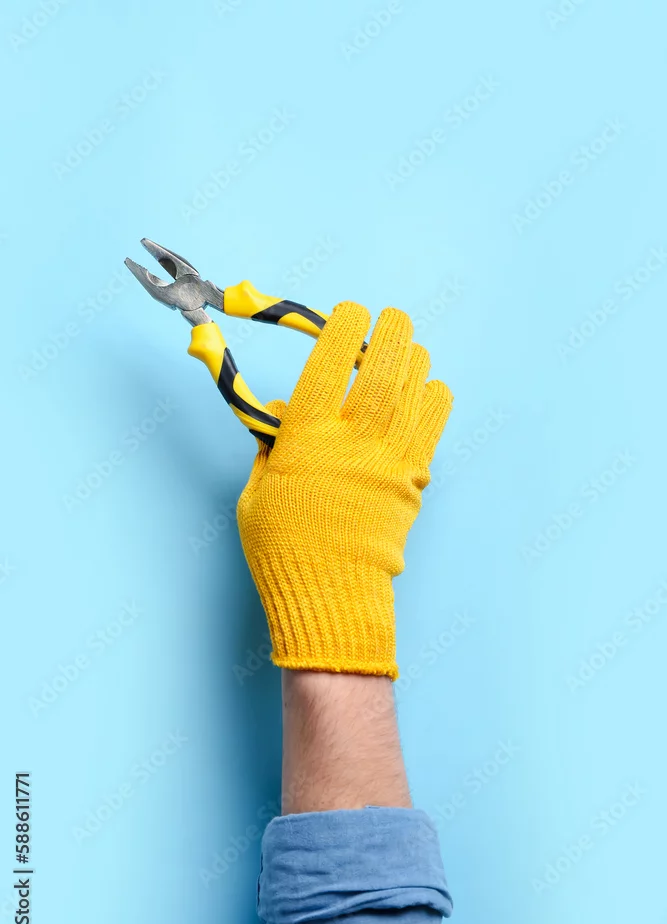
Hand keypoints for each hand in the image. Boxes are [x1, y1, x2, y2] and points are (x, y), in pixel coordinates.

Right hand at [237, 301, 451, 679]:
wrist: (332, 594)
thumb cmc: (283, 547)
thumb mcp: (257, 492)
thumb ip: (271, 447)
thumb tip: (282, 413)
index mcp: (306, 440)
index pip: (327, 364)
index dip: (340, 328)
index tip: (347, 312)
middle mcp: (353, 440)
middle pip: (381, 366)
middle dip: (389, 332)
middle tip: (389, 317)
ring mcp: (390, 458)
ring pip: (413, 387)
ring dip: (412, 359)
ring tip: (406, 348)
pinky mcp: (414, 478)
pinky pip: (434, 423)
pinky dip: (433, 397)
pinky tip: (425, 388)